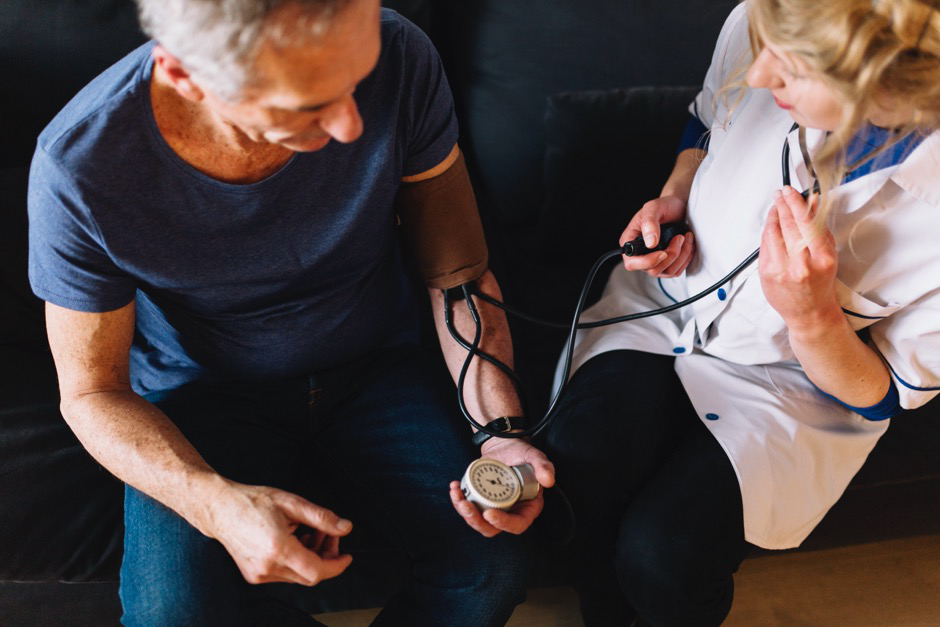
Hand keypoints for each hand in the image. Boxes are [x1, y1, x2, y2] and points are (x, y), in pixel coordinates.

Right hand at [205, 482, 352, 585]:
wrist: (219, 508)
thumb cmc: (253, 501)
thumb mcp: (292, 503)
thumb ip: (321, 518)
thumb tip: (345, 527)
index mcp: (278, 548)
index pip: (317, 571)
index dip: (336, 566)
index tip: (347, 556)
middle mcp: (267, 566)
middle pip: (309, 576)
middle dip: (325, 558)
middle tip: (329, 536)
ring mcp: (259, 574)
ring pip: (297, 576)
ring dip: (311, 558)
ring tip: (311, 533)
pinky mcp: (254, 575)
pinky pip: (284, 574)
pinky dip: (296, 561)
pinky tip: (295, 540)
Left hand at [449, 439, 554, 536]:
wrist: (504, 446)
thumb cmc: (522, 454)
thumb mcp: (535, 457)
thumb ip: (544, 467)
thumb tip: (548, 480)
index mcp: (527, 507)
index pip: (517, 524)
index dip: (503, 523)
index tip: (489, 514)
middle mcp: (510, 511)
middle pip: (492, 528)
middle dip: (476, 521)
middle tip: (466, 506)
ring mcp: (493, 507)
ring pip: (478, 521)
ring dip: (464, 512)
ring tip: (457, 496)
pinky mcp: (479, 500)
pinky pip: (469, 508)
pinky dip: (458, 501)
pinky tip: (454, 487)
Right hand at [619, 195, 694, 276]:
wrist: (678, 207)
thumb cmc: (664, 206)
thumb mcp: (654, 208)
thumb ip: (649, 223)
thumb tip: (650, 243)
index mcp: (631, 242)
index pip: (632, 263)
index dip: (647, 262)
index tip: (663, 252)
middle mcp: (641, 255)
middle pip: (653, 270)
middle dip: (670, 255)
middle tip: (678, 238)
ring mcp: (655, 261)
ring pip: (668, 271)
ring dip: (681, 255)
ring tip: (684, 237)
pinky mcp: (668, 264)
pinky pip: (677, 270)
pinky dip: (686, 258)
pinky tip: (687, 244)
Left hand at [759, 186, 840, 333]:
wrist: (809, 312)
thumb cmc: (820, 281)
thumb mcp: (828, 254)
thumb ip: (819, 227)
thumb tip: (812, 200)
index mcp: (822, 258)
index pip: (806, 222)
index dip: (795, 203)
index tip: (790, 191)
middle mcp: (801, 265)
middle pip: (788, 225)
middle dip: (783, 205)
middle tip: (780, 193)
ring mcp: (780, 270)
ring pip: (772, 233)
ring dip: (773, 216)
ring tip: (776, 205)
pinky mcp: (765, 274)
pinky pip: (764, 245)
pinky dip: (768, 232)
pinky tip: (772, 224)